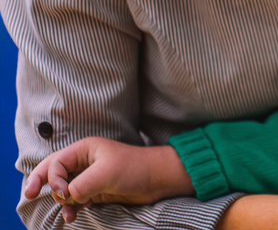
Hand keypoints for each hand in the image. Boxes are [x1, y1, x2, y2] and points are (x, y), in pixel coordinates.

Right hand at [24, 139, 191, 222]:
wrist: (158, 180)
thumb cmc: (136, 168)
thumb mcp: (106, 174)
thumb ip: (81, 185)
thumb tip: (66, 197)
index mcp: (85, 149)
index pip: (56, 162)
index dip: (52, 178)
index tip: (62, 192)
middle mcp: (84, 162)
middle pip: (53, 172)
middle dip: (41, 183)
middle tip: (29, 194)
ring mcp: (89, 177)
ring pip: (62, 189)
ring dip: (60, 201)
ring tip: (69, 212)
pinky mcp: (95, 191)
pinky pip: (74, 200)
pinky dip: (70, 208)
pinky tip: (72, 217)